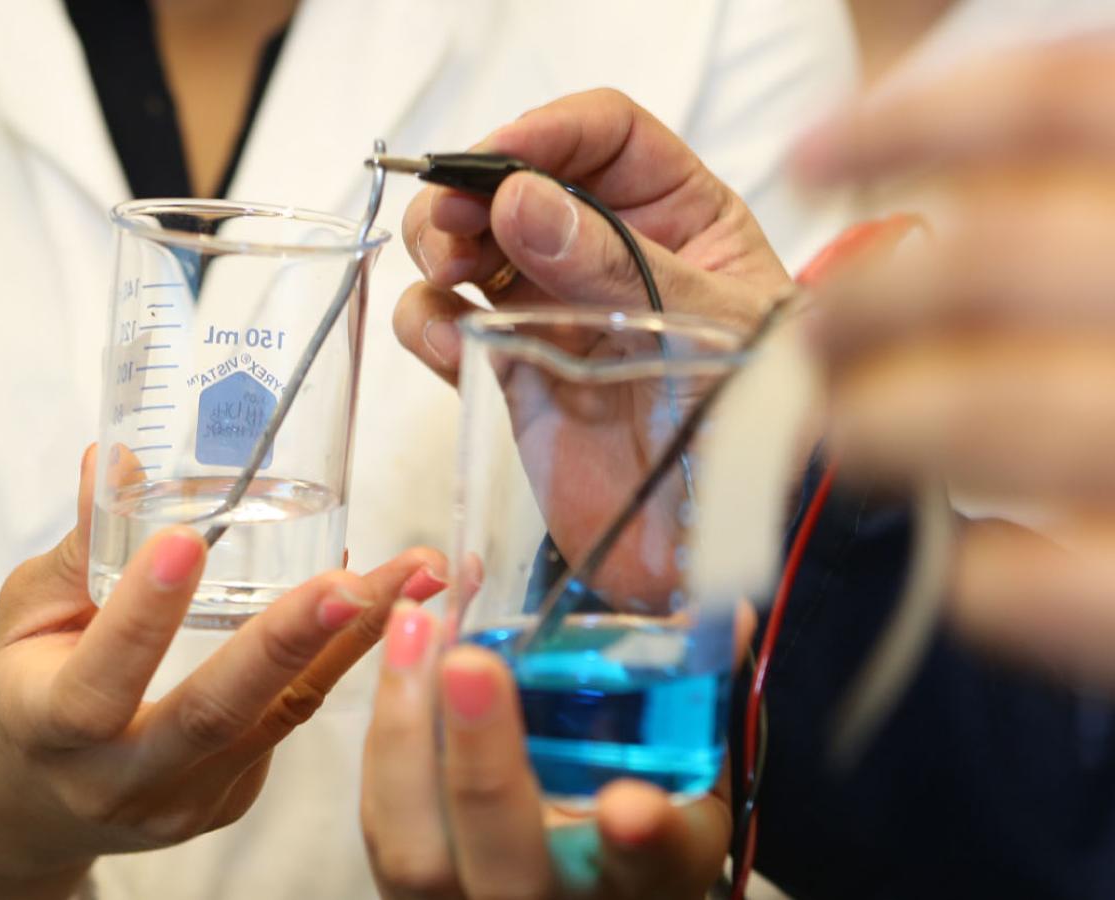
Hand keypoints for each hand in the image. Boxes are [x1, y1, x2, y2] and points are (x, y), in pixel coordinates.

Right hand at [0, 445, 446, 898]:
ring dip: (354, 641)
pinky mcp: (232, 801)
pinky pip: (293, 723)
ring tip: (417, 576)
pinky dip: (347, 659)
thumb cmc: (26, 690)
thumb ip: (81, 546)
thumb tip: (116, 454)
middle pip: (213, 716)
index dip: (141, 618)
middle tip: (347, 582)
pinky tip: (401, 606)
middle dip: (286, 644)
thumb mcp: (29, 614)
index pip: (98, 682)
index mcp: (48, 728)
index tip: (183, 543)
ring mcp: (184, 801)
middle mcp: (120, 779)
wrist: (32, 806)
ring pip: (278, 718)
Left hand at [362, 603, 751, 898]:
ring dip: (407, 733)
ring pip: (416, 851)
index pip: (648, 868)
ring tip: (413, 632)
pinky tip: (397, 657)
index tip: (629, 806)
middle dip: (483, 763)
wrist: (569, 893)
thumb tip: (722, 614)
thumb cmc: (628, 831)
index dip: (640, 840)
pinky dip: (384, 735)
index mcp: (643, 883)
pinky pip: (381, 820)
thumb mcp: (682, 780)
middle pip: (506, 867)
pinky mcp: (404, 885)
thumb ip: (693, 702)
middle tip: (470, 664)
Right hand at [394, 90, 793, 600]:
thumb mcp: (706, 329)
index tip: (496, 163)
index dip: (545, 133)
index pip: (604, 135)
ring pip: (464, 244)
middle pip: (514, 180)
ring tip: (449, 275)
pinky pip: (442, 326)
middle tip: (454, 227)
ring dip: (438, 245)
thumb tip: (517, 201)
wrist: (727, 548)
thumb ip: (612, 266)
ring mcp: (550, 309)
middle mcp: (604, 252)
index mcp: (678, 216)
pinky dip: (424, 323)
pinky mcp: (508, 369)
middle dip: (470, 190)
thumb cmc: (756, 428)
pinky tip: (444, 342)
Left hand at [795, 38, 1114, 688]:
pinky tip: (964, 562)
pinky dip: (979, 572)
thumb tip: (874, 170)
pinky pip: (1055, 583)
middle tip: (819, 339)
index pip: (1066, 108)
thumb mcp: (1112, 267)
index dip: (916, 124)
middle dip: (868, 300)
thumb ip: (1049, 217)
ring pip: (994, 407)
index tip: (808, 158)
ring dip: (878, 423)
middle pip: (1004, 258)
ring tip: (851, 438)